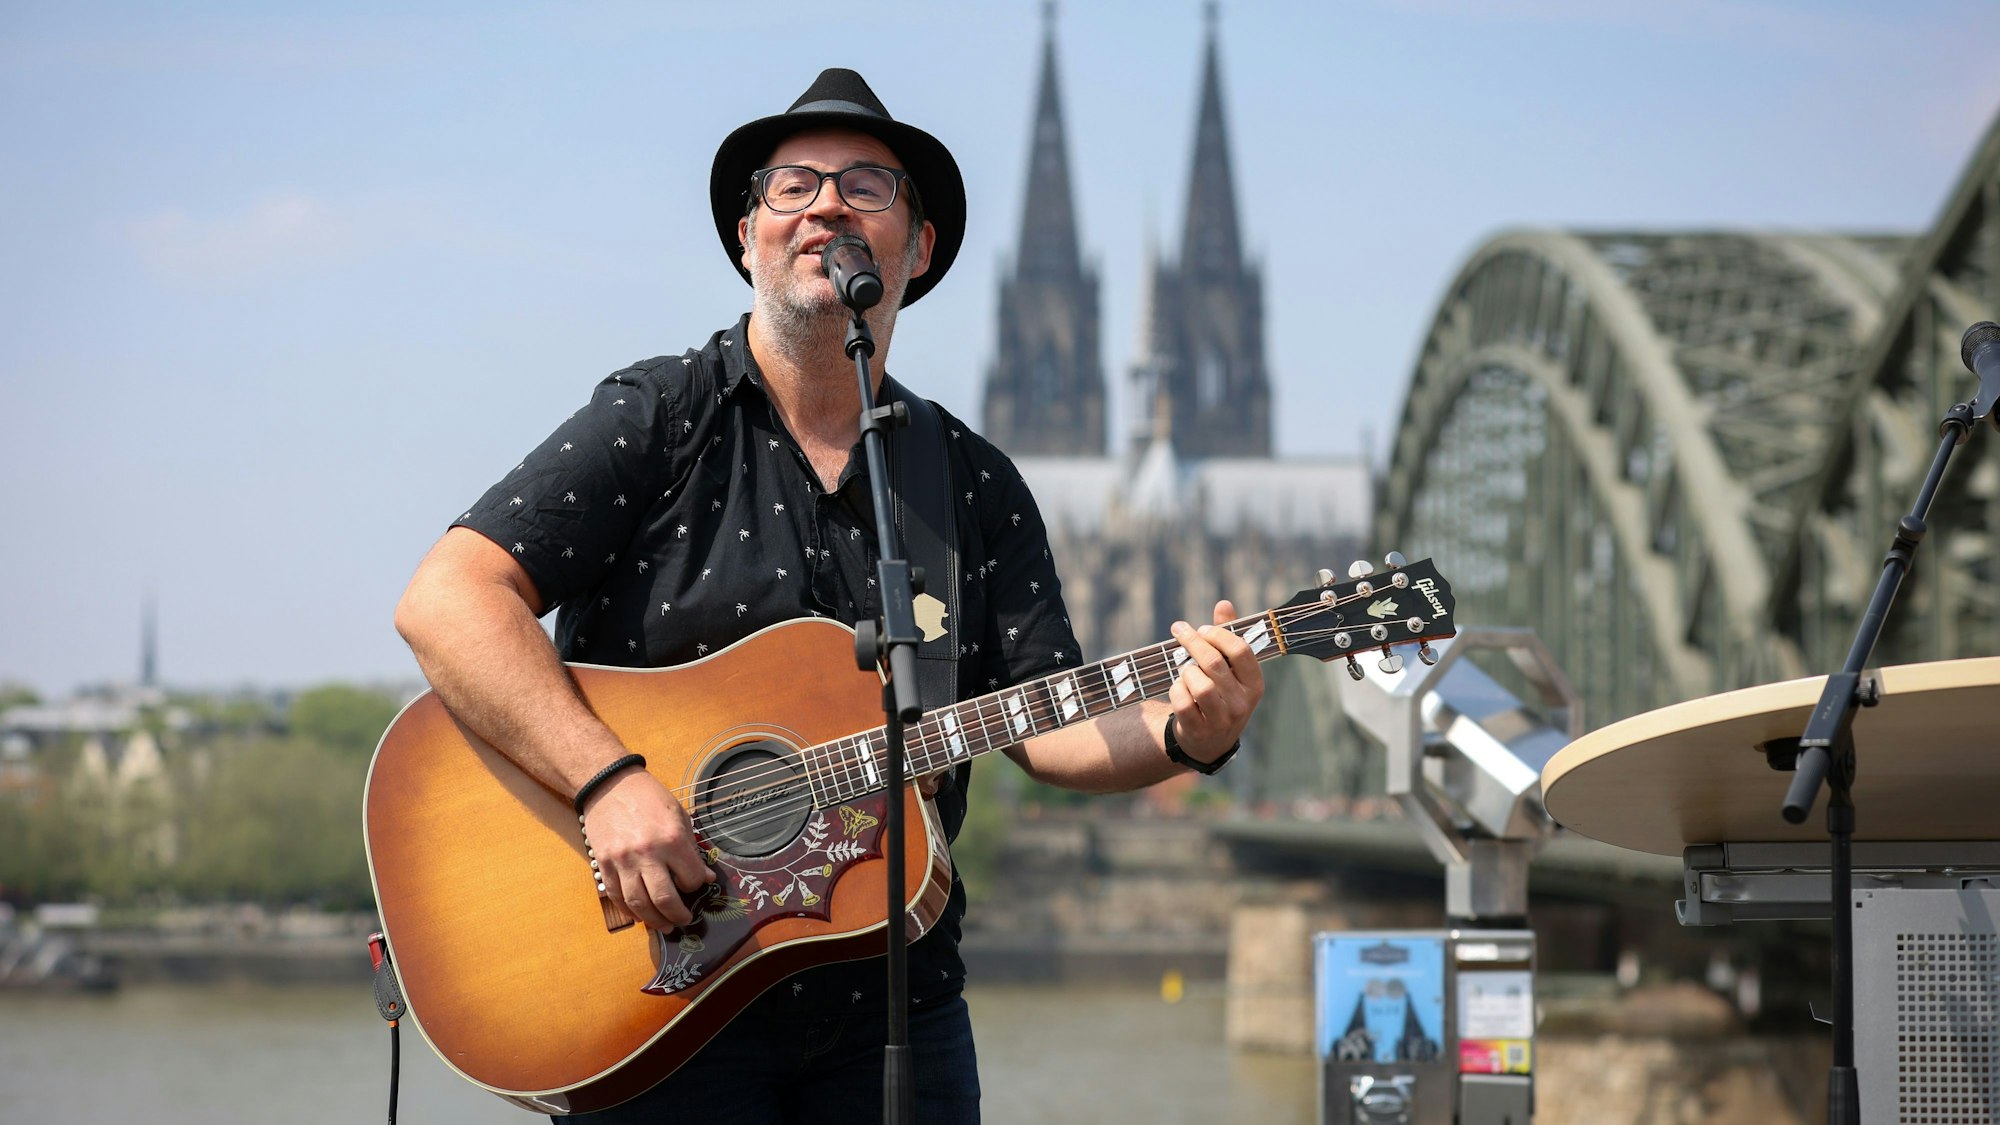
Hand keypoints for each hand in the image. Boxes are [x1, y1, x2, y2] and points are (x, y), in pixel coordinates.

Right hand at [581, 767, 714, 929]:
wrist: (609, 784)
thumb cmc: (648, 797)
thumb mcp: (679, 815)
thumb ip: (692, 848)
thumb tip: (705, 877)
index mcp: (672, 839)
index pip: (690, 878)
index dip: (697, 885)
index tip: (698, 884)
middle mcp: (647, 853)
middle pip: (665, 899)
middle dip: (678, 916)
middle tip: (684, 920)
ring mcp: (623, 861)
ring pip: (639, 904)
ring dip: (654, 921)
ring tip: (664, 926)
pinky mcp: (604, 864)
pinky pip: (617, 896)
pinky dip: (629, 911)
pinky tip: (640, 915)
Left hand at [1167, 600, 1264, 765]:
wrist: (1209, 741)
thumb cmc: (1220, 694)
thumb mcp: (1230, 670)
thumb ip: (1227, 637)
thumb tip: (1224, 604)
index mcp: (1254, 684)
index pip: (1240, 650)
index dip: (1218, 634)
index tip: (1202, 628)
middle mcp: (1242, 703)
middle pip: (1214, 663)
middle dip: (1192, 642)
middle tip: (1179, 631)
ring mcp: (1222, 720)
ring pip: (1199, 683)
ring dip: (1186, 670)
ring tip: (1184, 670)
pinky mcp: (1199, 730)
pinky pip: (1182, 701)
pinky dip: (1176, 689)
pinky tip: (1178, 688)